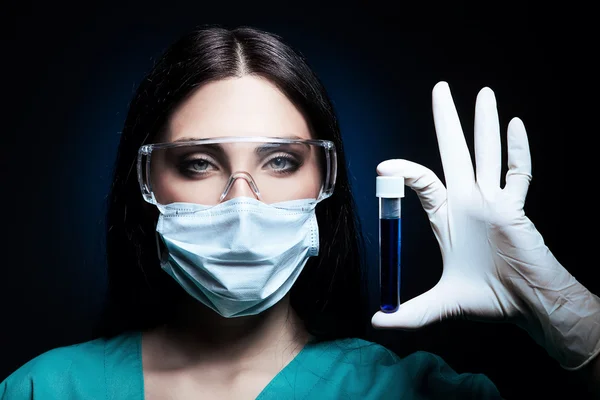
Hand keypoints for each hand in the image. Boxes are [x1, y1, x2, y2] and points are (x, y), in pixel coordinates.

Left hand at [371, 81, 599, 369]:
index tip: (385, 168)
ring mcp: (494, 200)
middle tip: (441, 89)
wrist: (527, 304)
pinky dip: (519, 150)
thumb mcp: (441, 304)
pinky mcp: (517, 207)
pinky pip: (520, 174)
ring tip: (484, 94)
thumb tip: (377, 321)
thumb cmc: (490, 299)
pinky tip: (516, 125)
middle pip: (455, 151)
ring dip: (485, 124)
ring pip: (488, 154)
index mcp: (446, 215)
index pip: (423, 181)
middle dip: (447, 121)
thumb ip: (410, 312)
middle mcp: (468, 201)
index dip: (404, 172)